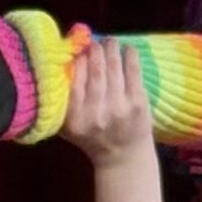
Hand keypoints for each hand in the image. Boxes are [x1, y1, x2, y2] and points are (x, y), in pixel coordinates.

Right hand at [58, 35, 153, 166]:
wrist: (123, 158)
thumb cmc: (93, 137)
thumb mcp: (70, 126)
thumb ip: (64, 100)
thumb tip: (67, 59)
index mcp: (75, 119)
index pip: (75, 80)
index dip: (78, 59)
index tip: (80, 51)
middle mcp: (95, 114)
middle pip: (94, 69)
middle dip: (95, 49)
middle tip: (96, 43)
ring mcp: (118, 108)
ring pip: (113, 66)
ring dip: (111, 47)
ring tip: (110, 42)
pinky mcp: (137, 103)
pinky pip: (133, 70)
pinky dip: (129, 54)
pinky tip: (126, 49)